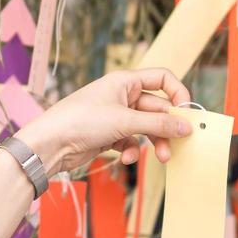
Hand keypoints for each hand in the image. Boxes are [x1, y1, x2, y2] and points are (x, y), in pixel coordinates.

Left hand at [16, 68, 192, 175]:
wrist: (50, 143)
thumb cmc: (82, 120)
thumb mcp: (125, 121)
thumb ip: (158, 125)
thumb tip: (186, 127)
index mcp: (125, 81)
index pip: (162, 79)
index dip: (178, 94)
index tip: (188, 113)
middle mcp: (122, 95)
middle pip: (157, 109)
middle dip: (167, 128)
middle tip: (177, 145)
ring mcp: (115, 116)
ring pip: (146, 128)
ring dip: (153, 142)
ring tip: (160, 158)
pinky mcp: (108, 134)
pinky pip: (130, 140)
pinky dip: (131, 149)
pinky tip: (123, 157)